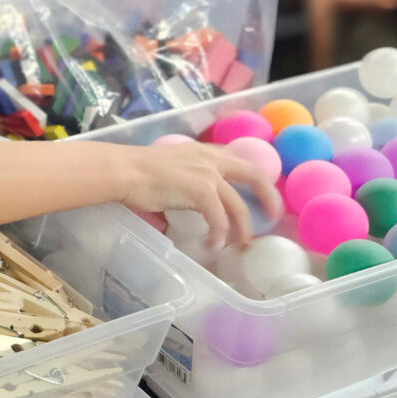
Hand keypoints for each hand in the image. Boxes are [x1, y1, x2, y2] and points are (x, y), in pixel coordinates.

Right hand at [116, 143, 280, 251]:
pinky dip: (218, 235)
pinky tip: (212, 245)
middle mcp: (211, 160)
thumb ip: (179, 183)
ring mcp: (208, 175)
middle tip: (272, 216)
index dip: (250, 175)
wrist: (124, 170)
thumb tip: (173, 209)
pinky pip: (220, 219)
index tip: (256, 191)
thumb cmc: (134, 171)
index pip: (235, 159)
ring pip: (239, 205)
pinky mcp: (202, 192)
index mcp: (201, 152)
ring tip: (241, 244)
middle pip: (254, 175)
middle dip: (268, 197)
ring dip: (243, 228)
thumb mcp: (165, 168)